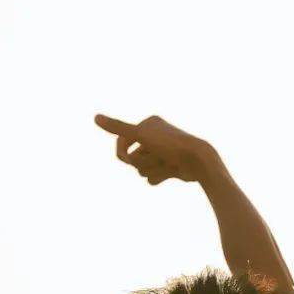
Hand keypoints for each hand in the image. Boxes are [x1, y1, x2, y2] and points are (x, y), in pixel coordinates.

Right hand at [95, 115, 217, 186]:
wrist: (199, 160)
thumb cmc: (170, 145)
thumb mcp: (141, 135)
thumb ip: (117, 127)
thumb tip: (95, 117)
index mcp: (149, 124)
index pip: (122, 141)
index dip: (122, 153)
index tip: (126, 159)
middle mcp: (155, 136)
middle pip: (133, 158)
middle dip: (142, 162)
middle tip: (158, 157)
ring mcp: (162, 152)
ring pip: (143, 169)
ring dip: (152, 169)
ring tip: (167, 164)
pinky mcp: (169, 167)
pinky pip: (153, 177)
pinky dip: (159, 177)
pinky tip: (170, 173)